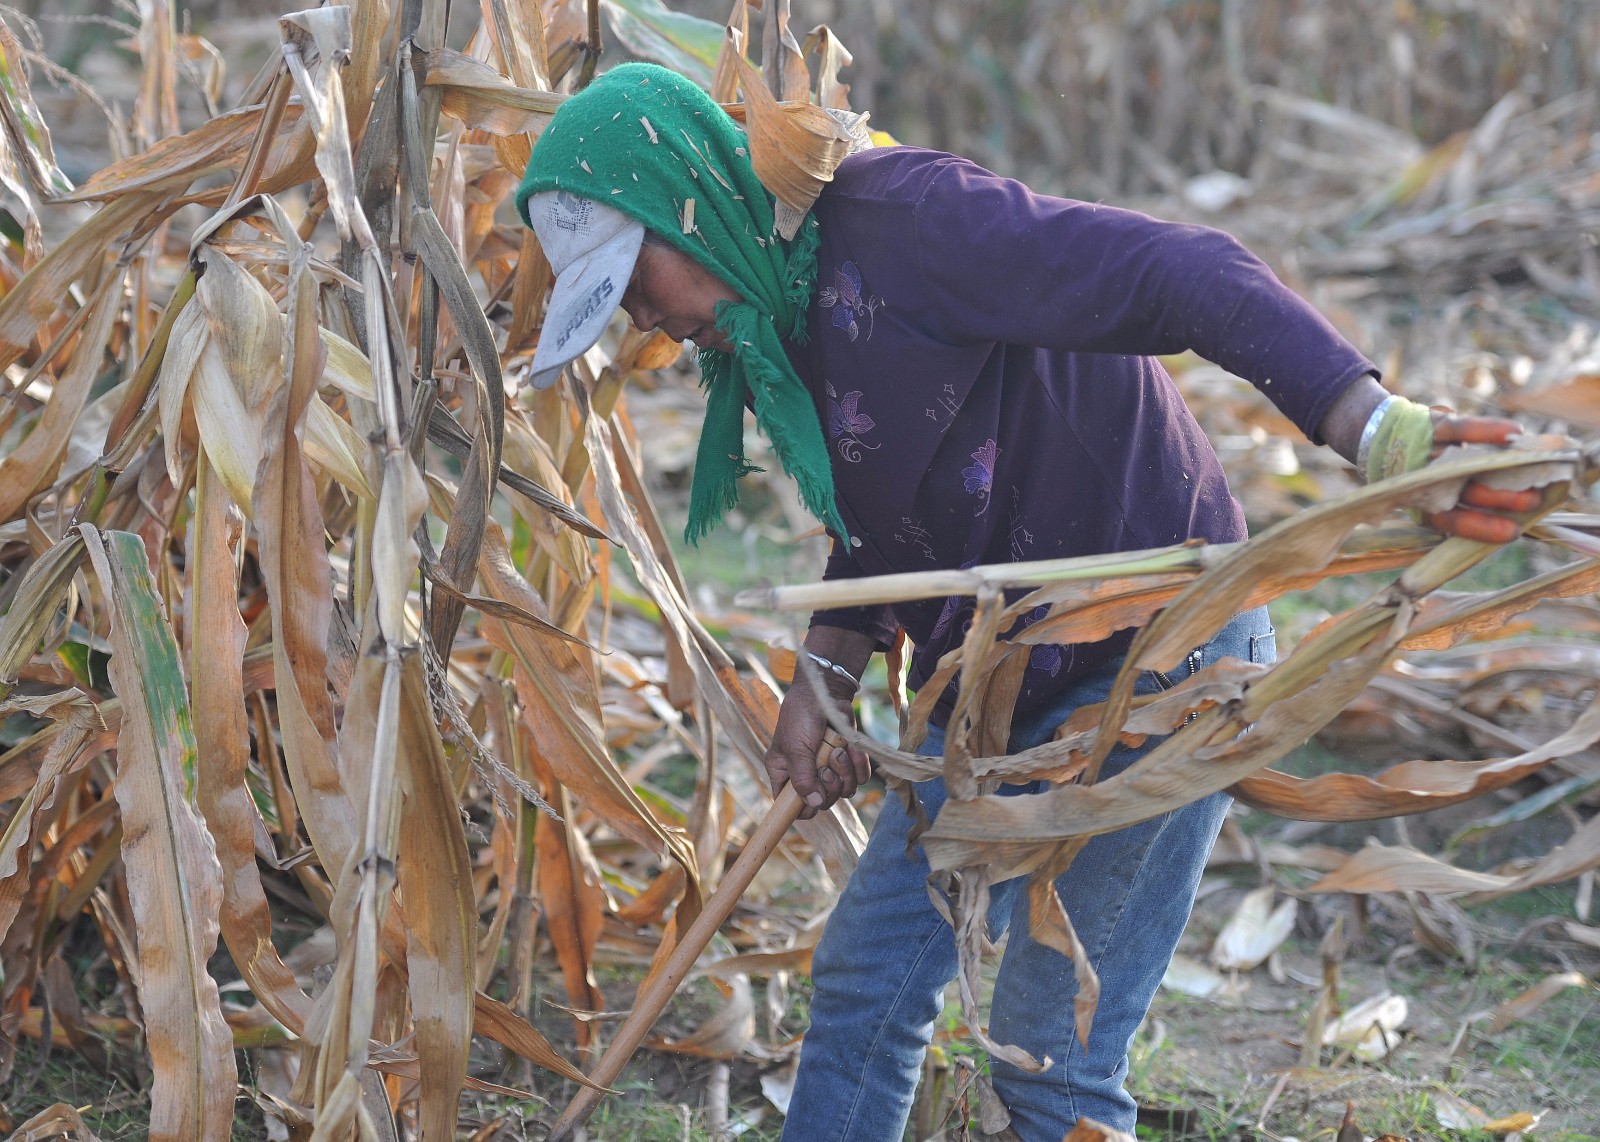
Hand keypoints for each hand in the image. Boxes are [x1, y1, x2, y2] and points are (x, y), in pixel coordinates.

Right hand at [764, 670, 871, 820]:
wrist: (825, 692)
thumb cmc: (801, 717)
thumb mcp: (796, 748)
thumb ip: (802, 778)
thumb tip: (813, 804)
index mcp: (785, 774)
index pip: (790, 806)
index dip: (803, 809)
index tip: (814, 799)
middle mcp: (807, 775)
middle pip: (823, 802)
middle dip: (830, 784)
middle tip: (826, 765)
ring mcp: (829, 770)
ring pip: (844, 791)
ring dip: (845, 771)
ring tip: (838, 750)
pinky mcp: (848, 761)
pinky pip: (860, 777)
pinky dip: (859, 764)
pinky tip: (851, 748)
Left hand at [1422, 413, 1541, 542]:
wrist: (1384, 429)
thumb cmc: (1425, 461)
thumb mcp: (1450, 476)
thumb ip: (1483, 482)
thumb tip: (1530, 492)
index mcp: (1430, 500)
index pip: (1455, 519)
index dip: (1482, 527)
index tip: (1512, 532)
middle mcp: (1429, 480)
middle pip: (1466, 493)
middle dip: (1501, 499)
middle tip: (1532, 501)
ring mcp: (1432, 452)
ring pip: (1467, 468)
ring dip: (1497, 471)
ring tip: (1526, 475)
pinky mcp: (1434, 425)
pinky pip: (1461, 429)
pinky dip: (1486, 430)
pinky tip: (1513, 432)